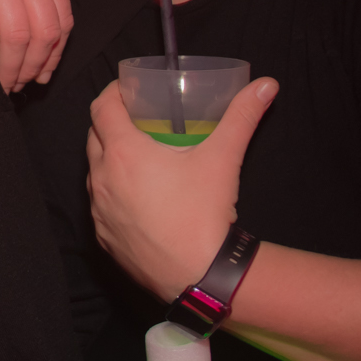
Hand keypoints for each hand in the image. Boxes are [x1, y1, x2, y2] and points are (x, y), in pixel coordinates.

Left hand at [86, 78, 277, 298]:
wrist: (198, 275)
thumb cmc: (204, 213)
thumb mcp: (223, 158)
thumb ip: (242, 116)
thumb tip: (265, 85)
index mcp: (123, 152)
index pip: (102, 108)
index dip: (112, 93)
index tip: (127, 89)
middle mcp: (102, 178)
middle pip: (94, 137)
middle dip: (111, 123)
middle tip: (137, 120)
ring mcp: (99, 210)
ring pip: (95, 172)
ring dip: (109, 158)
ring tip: (137, 156)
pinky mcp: (103, 236)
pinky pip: (100, 205)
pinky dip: (113, 192)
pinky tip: (137, 196)